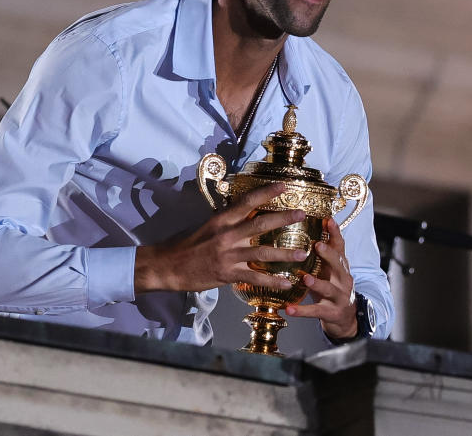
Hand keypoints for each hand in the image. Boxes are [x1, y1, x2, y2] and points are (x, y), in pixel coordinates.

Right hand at [133, 182, 306, 292]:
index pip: (247, 202)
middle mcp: (227, 235)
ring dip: (284, 254)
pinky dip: (272, 282)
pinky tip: (286, 284)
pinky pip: (254, 278)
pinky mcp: (227, 274)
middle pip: (260, 224)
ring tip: (302, 253)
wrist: (169, 266)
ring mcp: (228, 255)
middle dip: (283, 218)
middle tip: (302, 214)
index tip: (284, 186)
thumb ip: (227, 222)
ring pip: (262, 253)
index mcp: (222, 220)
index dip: (266, 193)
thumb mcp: (207, 226)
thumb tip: (245, 213)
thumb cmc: (188, 244)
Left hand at [284, 217, 356, 339]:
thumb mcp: (329, 269)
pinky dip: (302, 310)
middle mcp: (343, 279)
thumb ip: (322, 253)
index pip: (340, 246)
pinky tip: (289, 309)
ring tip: (305, 278)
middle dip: (328, 255)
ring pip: (329, 288)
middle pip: (338, 265)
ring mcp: (339, 297)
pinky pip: (316, 311)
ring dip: (317, 283)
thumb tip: (310, 226)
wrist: (346, 317)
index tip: (329, 221)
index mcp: (340, 266)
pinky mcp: (331, 313)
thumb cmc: (332, 287)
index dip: (335, 233)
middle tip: (317, 245)